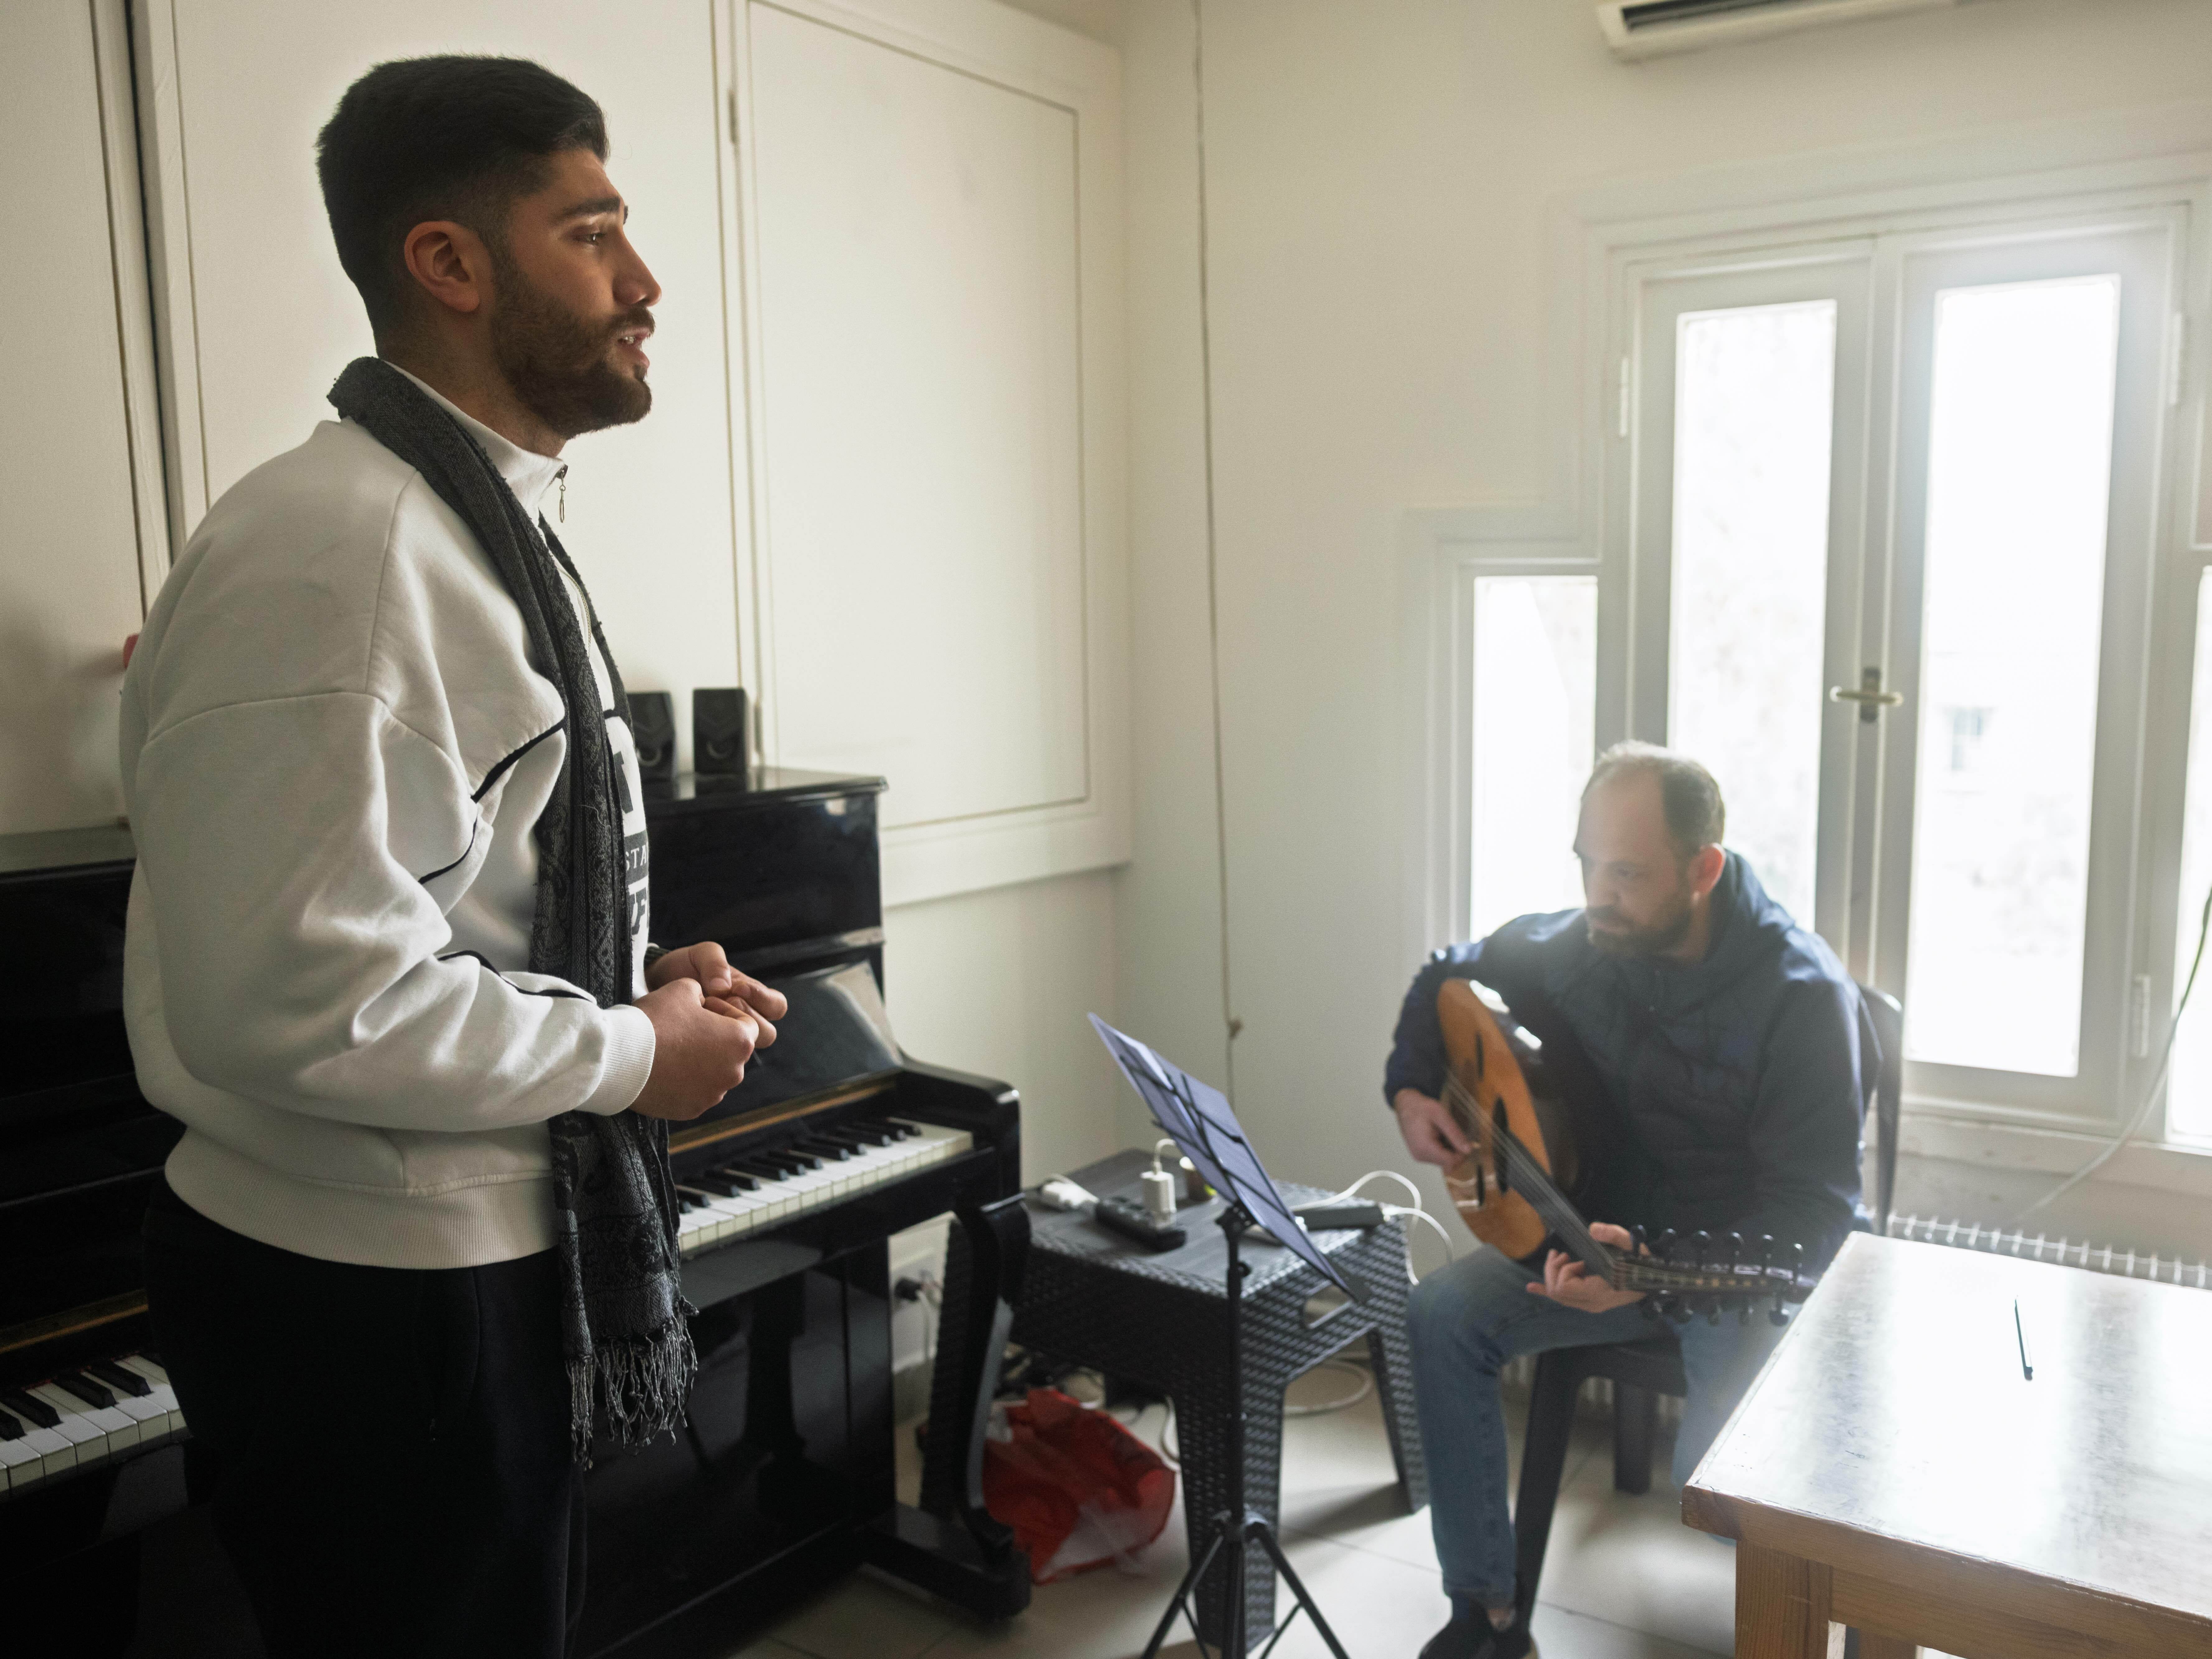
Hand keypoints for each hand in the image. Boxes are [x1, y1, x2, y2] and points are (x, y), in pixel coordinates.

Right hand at [629, 978, 759, 1120]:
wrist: (621, 1058)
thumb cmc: (656, 1020)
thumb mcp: (683, 988)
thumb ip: (701, 991)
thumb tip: (701, 1001)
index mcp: (740, 1042)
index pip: (746, 1024)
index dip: (725, 1012)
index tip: (702, 1008)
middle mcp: (734, 1072)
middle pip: (730, 1051)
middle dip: (713, 1038)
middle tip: (684, 1028)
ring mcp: (713, 1094)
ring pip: (713, 1073)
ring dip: (699, 1061)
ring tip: (671, 1049)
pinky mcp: (693, 1109)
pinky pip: (695, 1092)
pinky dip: (684, 1082)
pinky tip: (664, 1069)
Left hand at [645, 942, 786, 1049]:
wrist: (652, 987)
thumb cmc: (682, 968)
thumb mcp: (699, 955)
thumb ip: (714, 963)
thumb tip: (722, 988)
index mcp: (750, 997)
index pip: (777, 1007)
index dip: (763, 999)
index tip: (737, 988)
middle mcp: (742, 1021)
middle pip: (767, 1033)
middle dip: (747, 1017)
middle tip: (722, 1003)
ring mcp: (725, 1039)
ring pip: (746, 1051)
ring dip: (729, 1034)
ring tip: (705, 1018)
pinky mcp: (707, 1055)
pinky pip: (718, 1062)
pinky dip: (706, 1048)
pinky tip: (688, 1033)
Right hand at [1392, 1088, 1469, 1167]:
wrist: (1406, 1105)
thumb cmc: (1421, 1107)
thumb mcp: (1442, 1116)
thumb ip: (1455, 1134)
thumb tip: (1468, 1150)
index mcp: (1425, 1147)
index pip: (1451, 1162)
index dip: (1462, 1153)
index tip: (1464, 1140)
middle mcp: (1420, 1155)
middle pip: (1448, 1163)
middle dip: (1455, 1151)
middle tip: (1453, 1133)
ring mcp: (1419, 1156)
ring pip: (1443, 1161)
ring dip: (1449, 1149)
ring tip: (1443, 1133)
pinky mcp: (1419, 1154)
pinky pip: (1437, 1157)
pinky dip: (1442, 1149)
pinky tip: (1439, 1136)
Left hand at [1527, 1221, 1645, 1312]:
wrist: (1654, 1280)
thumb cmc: (1642, 1263)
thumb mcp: (1631, 1244)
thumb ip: (1613, 1235)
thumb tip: (1592, 1229)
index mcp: (1599, 1292)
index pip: (1565, 1287)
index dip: (1563, 1270)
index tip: (1573, 1257)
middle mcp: (1592, 1303)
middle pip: (1557, 1291)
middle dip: (1552, 1270)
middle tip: (1559, 1253)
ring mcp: (1591, 1305)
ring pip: (1559, 1295)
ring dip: (1552, 1275)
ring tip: (1557, 1257)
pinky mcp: (1590, 1302)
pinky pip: (1564, 1299)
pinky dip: (1547, 1290)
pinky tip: (1532, 1288)